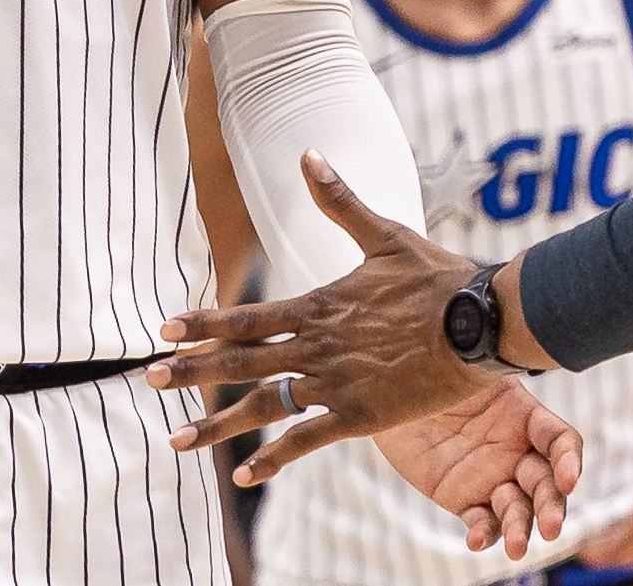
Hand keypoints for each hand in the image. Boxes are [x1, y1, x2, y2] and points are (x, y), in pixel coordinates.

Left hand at [148, 152, 580, 495]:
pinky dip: (272, 459)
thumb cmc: (439, 277)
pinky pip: (306, 440)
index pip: (246, 316)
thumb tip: (308, 154)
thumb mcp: (384, 234)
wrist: (484, 321)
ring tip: (176, 440)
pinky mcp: (362, 416)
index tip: (164, 329)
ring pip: (263, 406)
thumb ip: (339, 200)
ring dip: (216, 424)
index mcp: (318, 306)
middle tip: (148, 379)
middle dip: (190, 370)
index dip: (202, 323)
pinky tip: (243, 478)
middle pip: (240, 362)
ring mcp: (336, 383)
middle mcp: (316, 346)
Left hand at [372, 382, 581, 559]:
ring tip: (515, 547)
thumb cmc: (431, 370)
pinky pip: (482, 522)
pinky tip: (475, 541)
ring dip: (521, 529)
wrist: (389, 393)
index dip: (569, 460)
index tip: (567, 478)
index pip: (561, 441)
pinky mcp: (465, 499)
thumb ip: (489, 368)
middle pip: (547, 484)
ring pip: (519, 510)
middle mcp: (516, 451)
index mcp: (525, 416)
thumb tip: (512, 343)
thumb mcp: (464, 365)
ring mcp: (492, 478)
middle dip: (552, 506)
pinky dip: (483, 534)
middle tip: (551, 527)